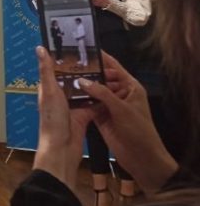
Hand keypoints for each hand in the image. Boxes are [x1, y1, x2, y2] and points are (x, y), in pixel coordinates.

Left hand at [32, 46, 94, 190]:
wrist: (62, 148)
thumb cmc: (52, 120)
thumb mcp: (49, 91)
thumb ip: (46, 70)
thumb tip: (40, 48)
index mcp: (49, 90)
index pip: (55, 70)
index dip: (63, 59)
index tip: (75, 46)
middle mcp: (60, 97)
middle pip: (73, 79)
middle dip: (83, 70)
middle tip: (98, 57)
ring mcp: (73, 107)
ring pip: (85, 91)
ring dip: (94, 83)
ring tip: (107, 70)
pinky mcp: (84, 116)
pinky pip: (94, 104)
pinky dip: (101, 98)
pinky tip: (111, 89)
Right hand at [79, 54, 177, 194]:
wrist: (142, 157)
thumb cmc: (138, 129)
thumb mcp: (121, 109)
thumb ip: (102, 93)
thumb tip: (82, 80)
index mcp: (130, 87)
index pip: (115, 67)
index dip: (102, 58)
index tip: (86, 49)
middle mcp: (119, 94)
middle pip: (102, 79)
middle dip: (88, 73)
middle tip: (68, 65)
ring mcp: (109, 106)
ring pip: (94, 92)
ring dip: (82, 87)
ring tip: (64, 77)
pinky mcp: (101, 117)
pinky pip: (89, 105)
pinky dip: (80, 101)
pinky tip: (67, 96)